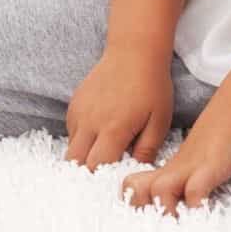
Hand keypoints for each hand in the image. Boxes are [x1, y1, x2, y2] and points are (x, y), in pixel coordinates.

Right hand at [65, 46, 174, 169]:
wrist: (135, 51)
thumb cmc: (152, 86)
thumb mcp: (159, 120)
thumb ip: (147, 150)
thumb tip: (136, 172)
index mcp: (113, 129)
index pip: (96, 167)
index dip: (103, 179)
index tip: (112, 181)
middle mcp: (90, 122)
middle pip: (75, 163)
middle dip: (87, 173)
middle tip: (103, 174)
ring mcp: (79, 111)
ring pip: (72, 147)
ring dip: (84, 155)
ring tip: (103, 151)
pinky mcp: (74, 103)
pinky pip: (71, 130)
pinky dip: (81, 138)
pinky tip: (99, 132)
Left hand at [120, 105, 230, 216]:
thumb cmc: (220, 136)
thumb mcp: (197, 161)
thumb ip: (187, 182)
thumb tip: (186, 206)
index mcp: (167, 169)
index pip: (134, 186)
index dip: (134, 205)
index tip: (145, 225)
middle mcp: (173, 168)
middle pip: (134, 188)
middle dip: (142, 212)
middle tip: (159, 229)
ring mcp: (189, 166)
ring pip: (159, 190)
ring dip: (167, 212)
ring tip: (181, 226)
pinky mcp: (209, 168)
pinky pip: (195, 192)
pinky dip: (197, 207)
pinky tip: (205, 214)